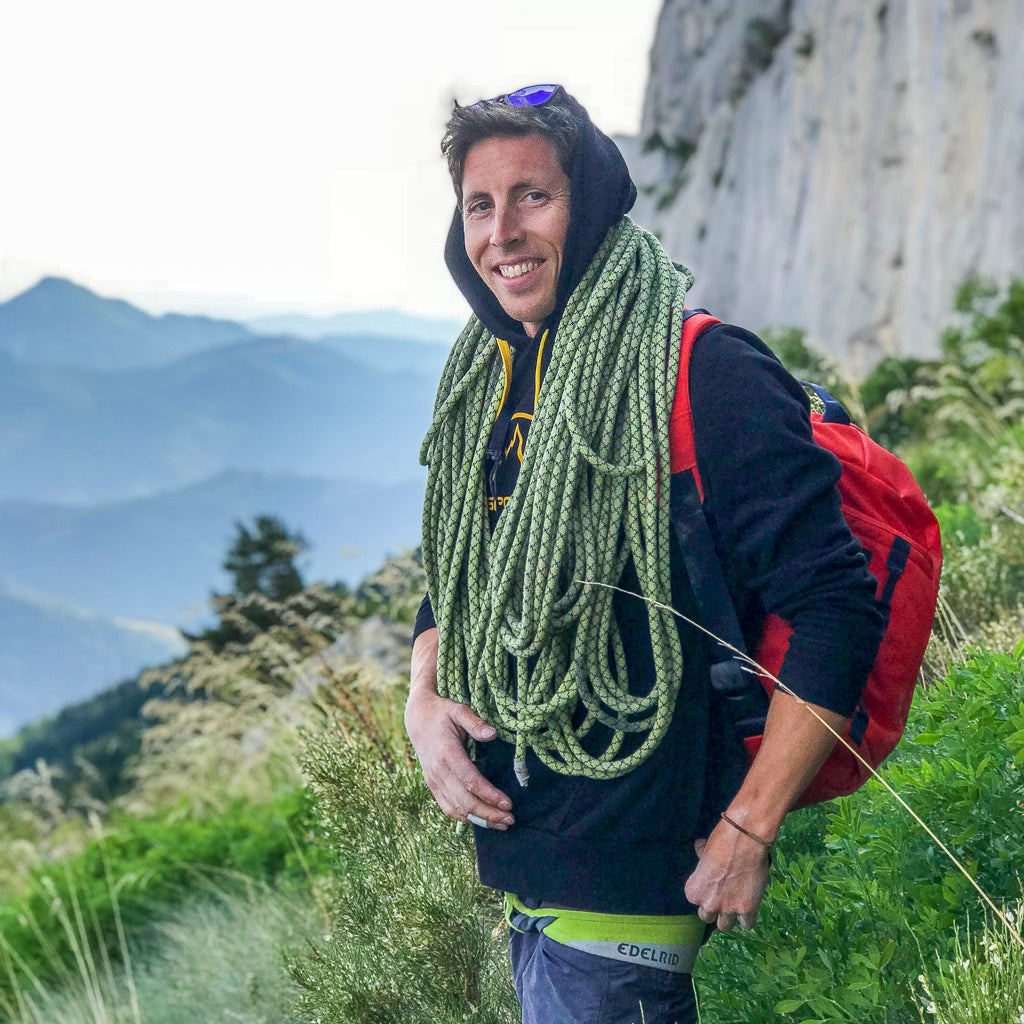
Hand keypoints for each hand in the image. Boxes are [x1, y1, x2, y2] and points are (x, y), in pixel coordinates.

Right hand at [404, 686, 514, 830]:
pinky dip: (464, 817)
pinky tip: (481, 820)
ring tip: (502, 823)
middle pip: (465, 800)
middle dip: (488, 814)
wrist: (416, 718)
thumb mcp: (458, 710)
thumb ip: (475, 722)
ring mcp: (434, 780)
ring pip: (456, 808)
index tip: (508, 803)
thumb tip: (493, 734)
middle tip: (510, 819)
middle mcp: (439, 771)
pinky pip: (447, 807)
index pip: (470, 781)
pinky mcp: (432, 785)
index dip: (489, 795)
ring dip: (479, 820)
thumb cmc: (441, 713)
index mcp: (447, 753)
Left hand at [684, 819, 770, 931]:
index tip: (711, 885)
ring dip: (729, 917)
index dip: (704, 892)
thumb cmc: (720, 841)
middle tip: (721, 897)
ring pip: (725, 926)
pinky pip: (747, 924)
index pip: (695, 900)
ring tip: (734, 905)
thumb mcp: (704, 849)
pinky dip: (748, 918)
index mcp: (693, 891)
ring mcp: (727, 908)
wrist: (743, 842)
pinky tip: (749, 908)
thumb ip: (701, 856)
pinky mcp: (747, 909)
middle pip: (707, 917)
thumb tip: (699, 848)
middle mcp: (708, 903)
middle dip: (713, 908)